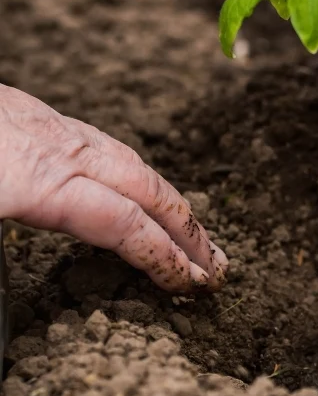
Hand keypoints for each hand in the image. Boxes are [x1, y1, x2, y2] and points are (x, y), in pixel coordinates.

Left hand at [0, 85, 227, 291]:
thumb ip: (0, 260)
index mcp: (37, 182)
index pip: (124, 224)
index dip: (165, 257)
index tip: (193, 283)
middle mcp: (57, 151)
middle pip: (145, 189)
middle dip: (188, 230)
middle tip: (217, 264)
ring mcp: (48, 127)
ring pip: (129, 161)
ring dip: (167, 199)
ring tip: (188, 228)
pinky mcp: (32, 112)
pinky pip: (102, 143)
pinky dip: (134, 171)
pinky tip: (134, 184)